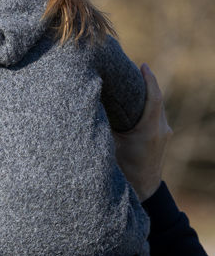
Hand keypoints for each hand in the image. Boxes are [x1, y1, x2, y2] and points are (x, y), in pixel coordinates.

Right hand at [114, 64, 171, 200]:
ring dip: (146, 94)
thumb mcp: (111, 148)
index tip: (141, 65)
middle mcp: (161, 129)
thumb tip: (91, 109)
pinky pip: (156, 115)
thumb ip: (106, 128)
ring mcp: (164, 133)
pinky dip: (147, 105)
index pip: (153, 98)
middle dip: (146, 82)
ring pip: (157, 107)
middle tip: (132, 68)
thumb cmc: (123, 171)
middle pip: (156, 99)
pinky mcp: (163, 136)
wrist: (143, 189)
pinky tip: (134, 103)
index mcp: (149, 131)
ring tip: (131, 82)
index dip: (148, 79)